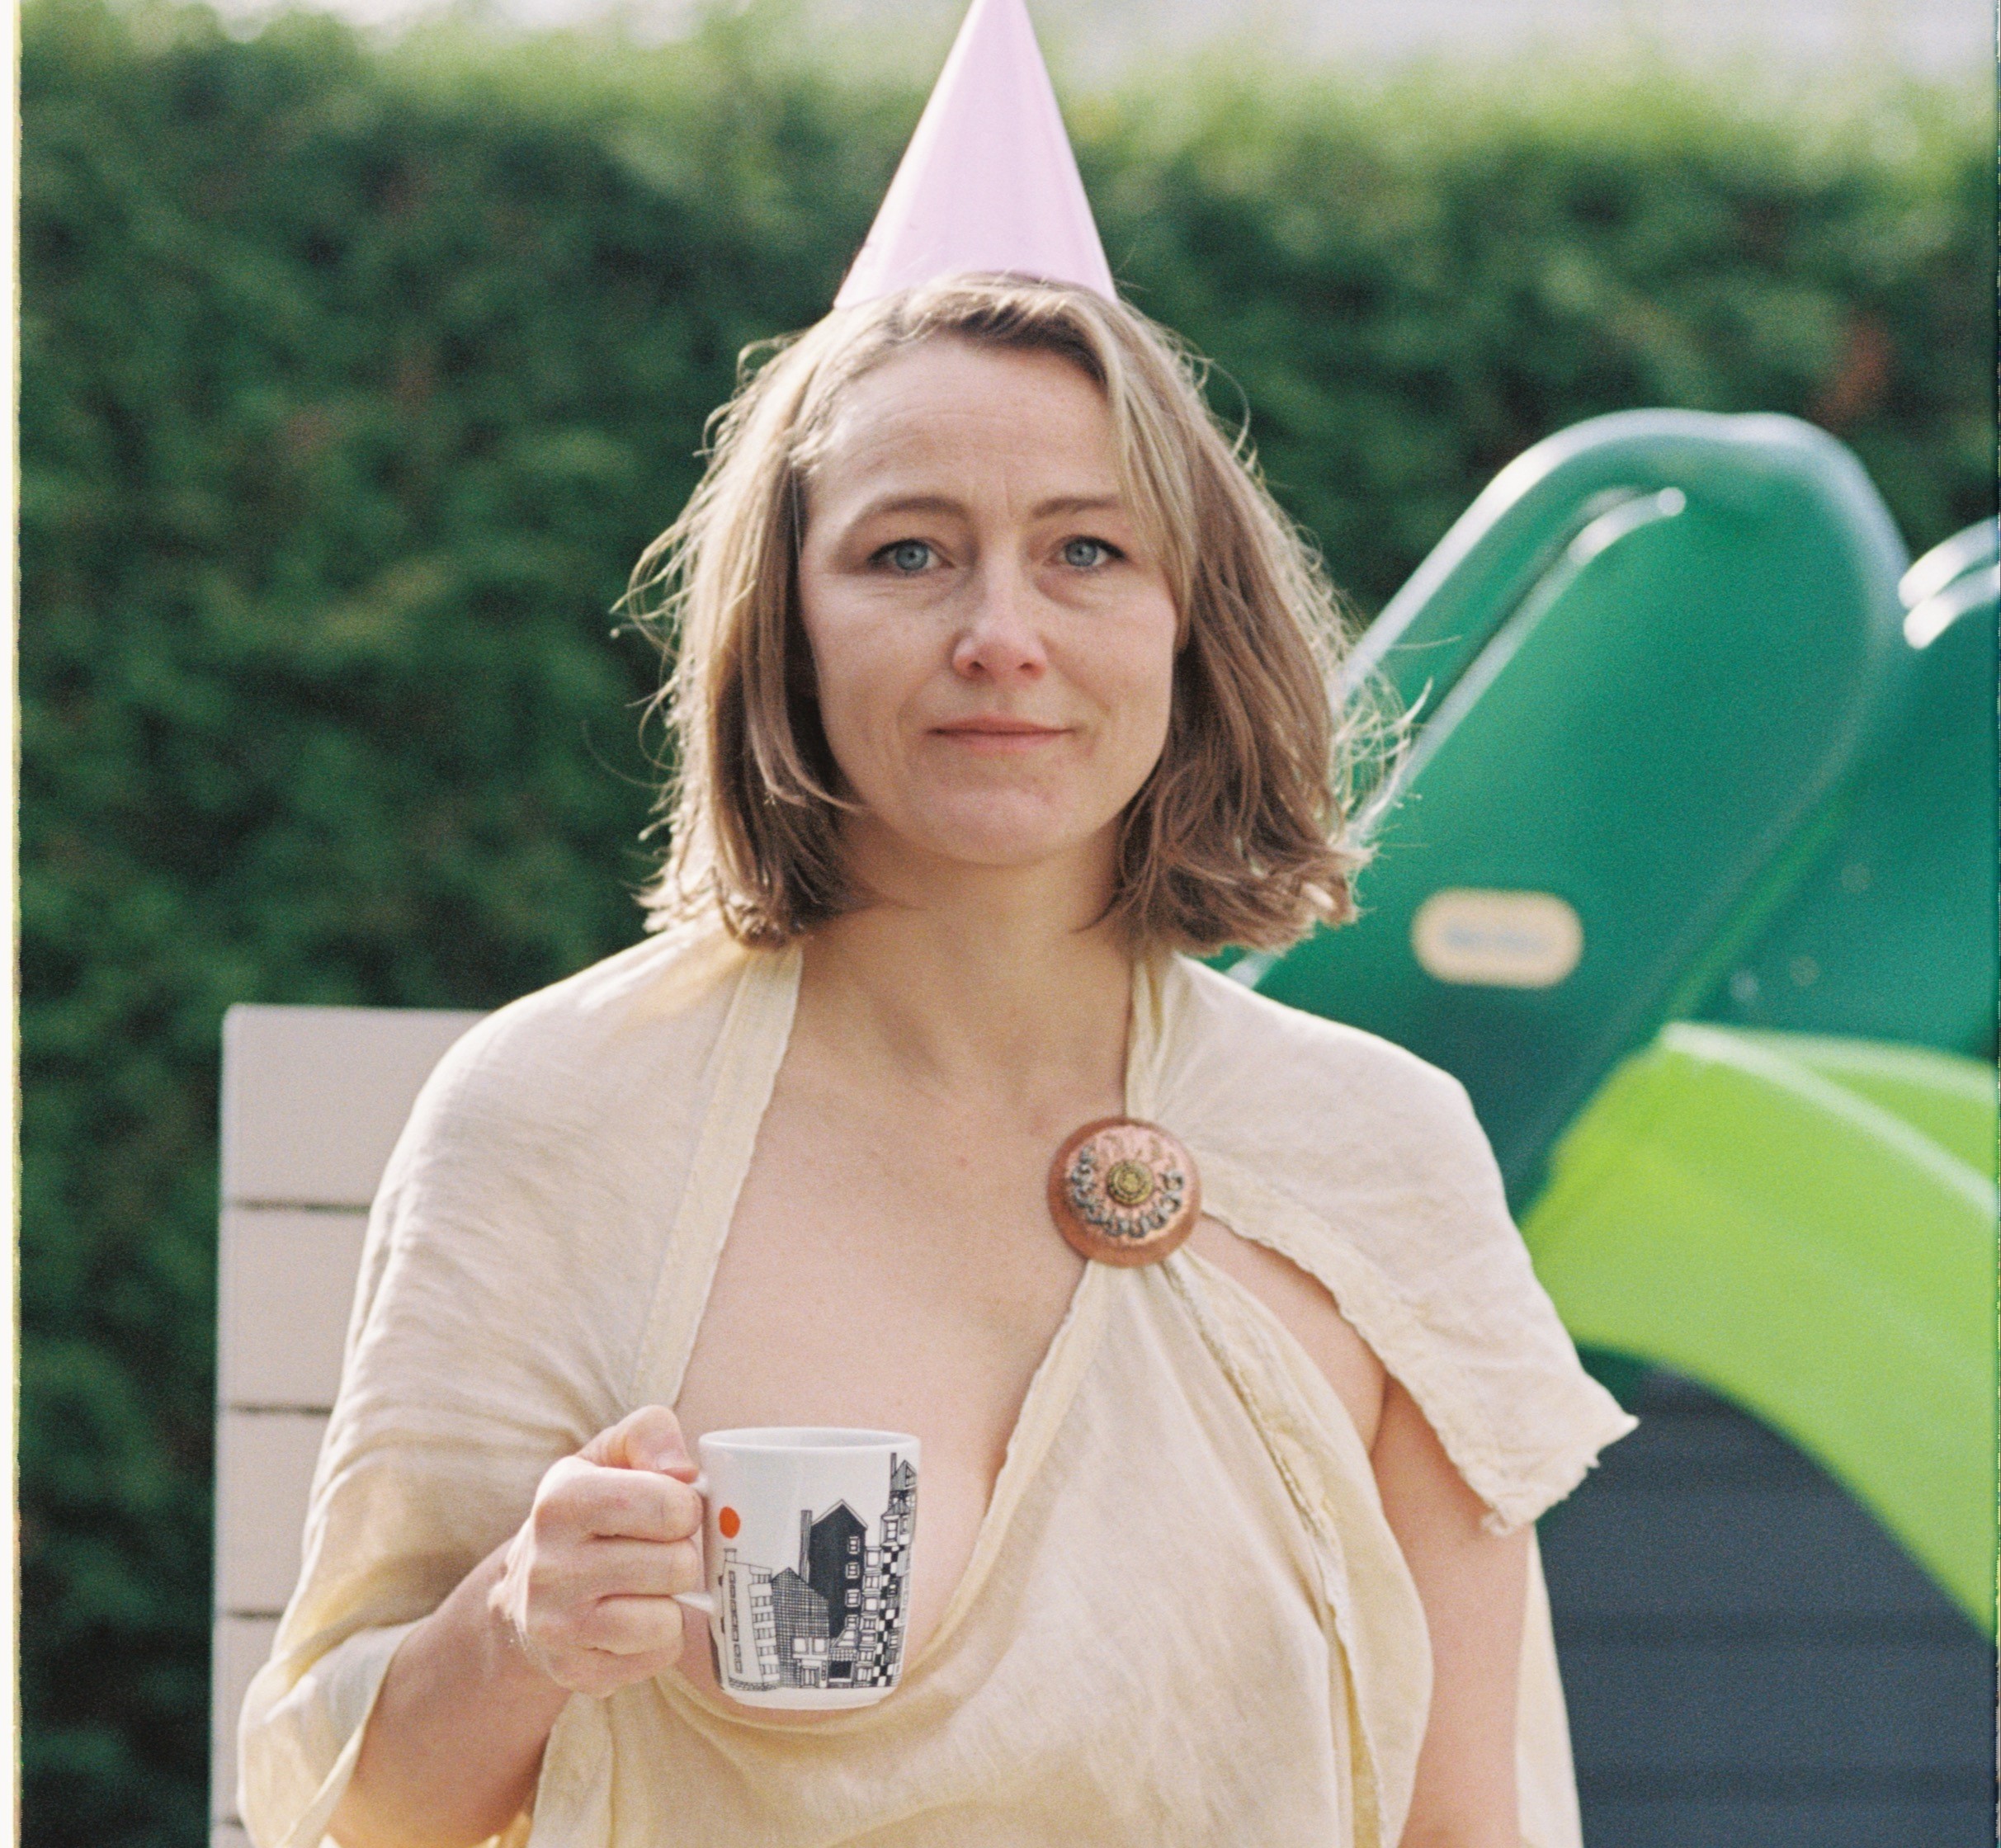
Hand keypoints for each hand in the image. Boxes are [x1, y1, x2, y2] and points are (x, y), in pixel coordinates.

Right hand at [488, 1405, 705, 1697]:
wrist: (523, 1594)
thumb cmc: (586, 1513)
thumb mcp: (608, 1454)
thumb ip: (650, 1433)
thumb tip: (684, 1472)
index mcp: (561, 1500)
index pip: (669, 1506)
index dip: (686, 1507)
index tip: (669, 1509)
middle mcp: (549, 1565)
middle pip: (677, 1565)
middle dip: (681, 1555)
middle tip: (655, 1550)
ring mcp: (557, 1626)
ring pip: (667, 1619)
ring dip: (670, 1601)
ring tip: (643, 1586)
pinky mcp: (574, 1671)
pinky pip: (657, 1657)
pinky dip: (658, 1640)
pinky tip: (631, 1620)